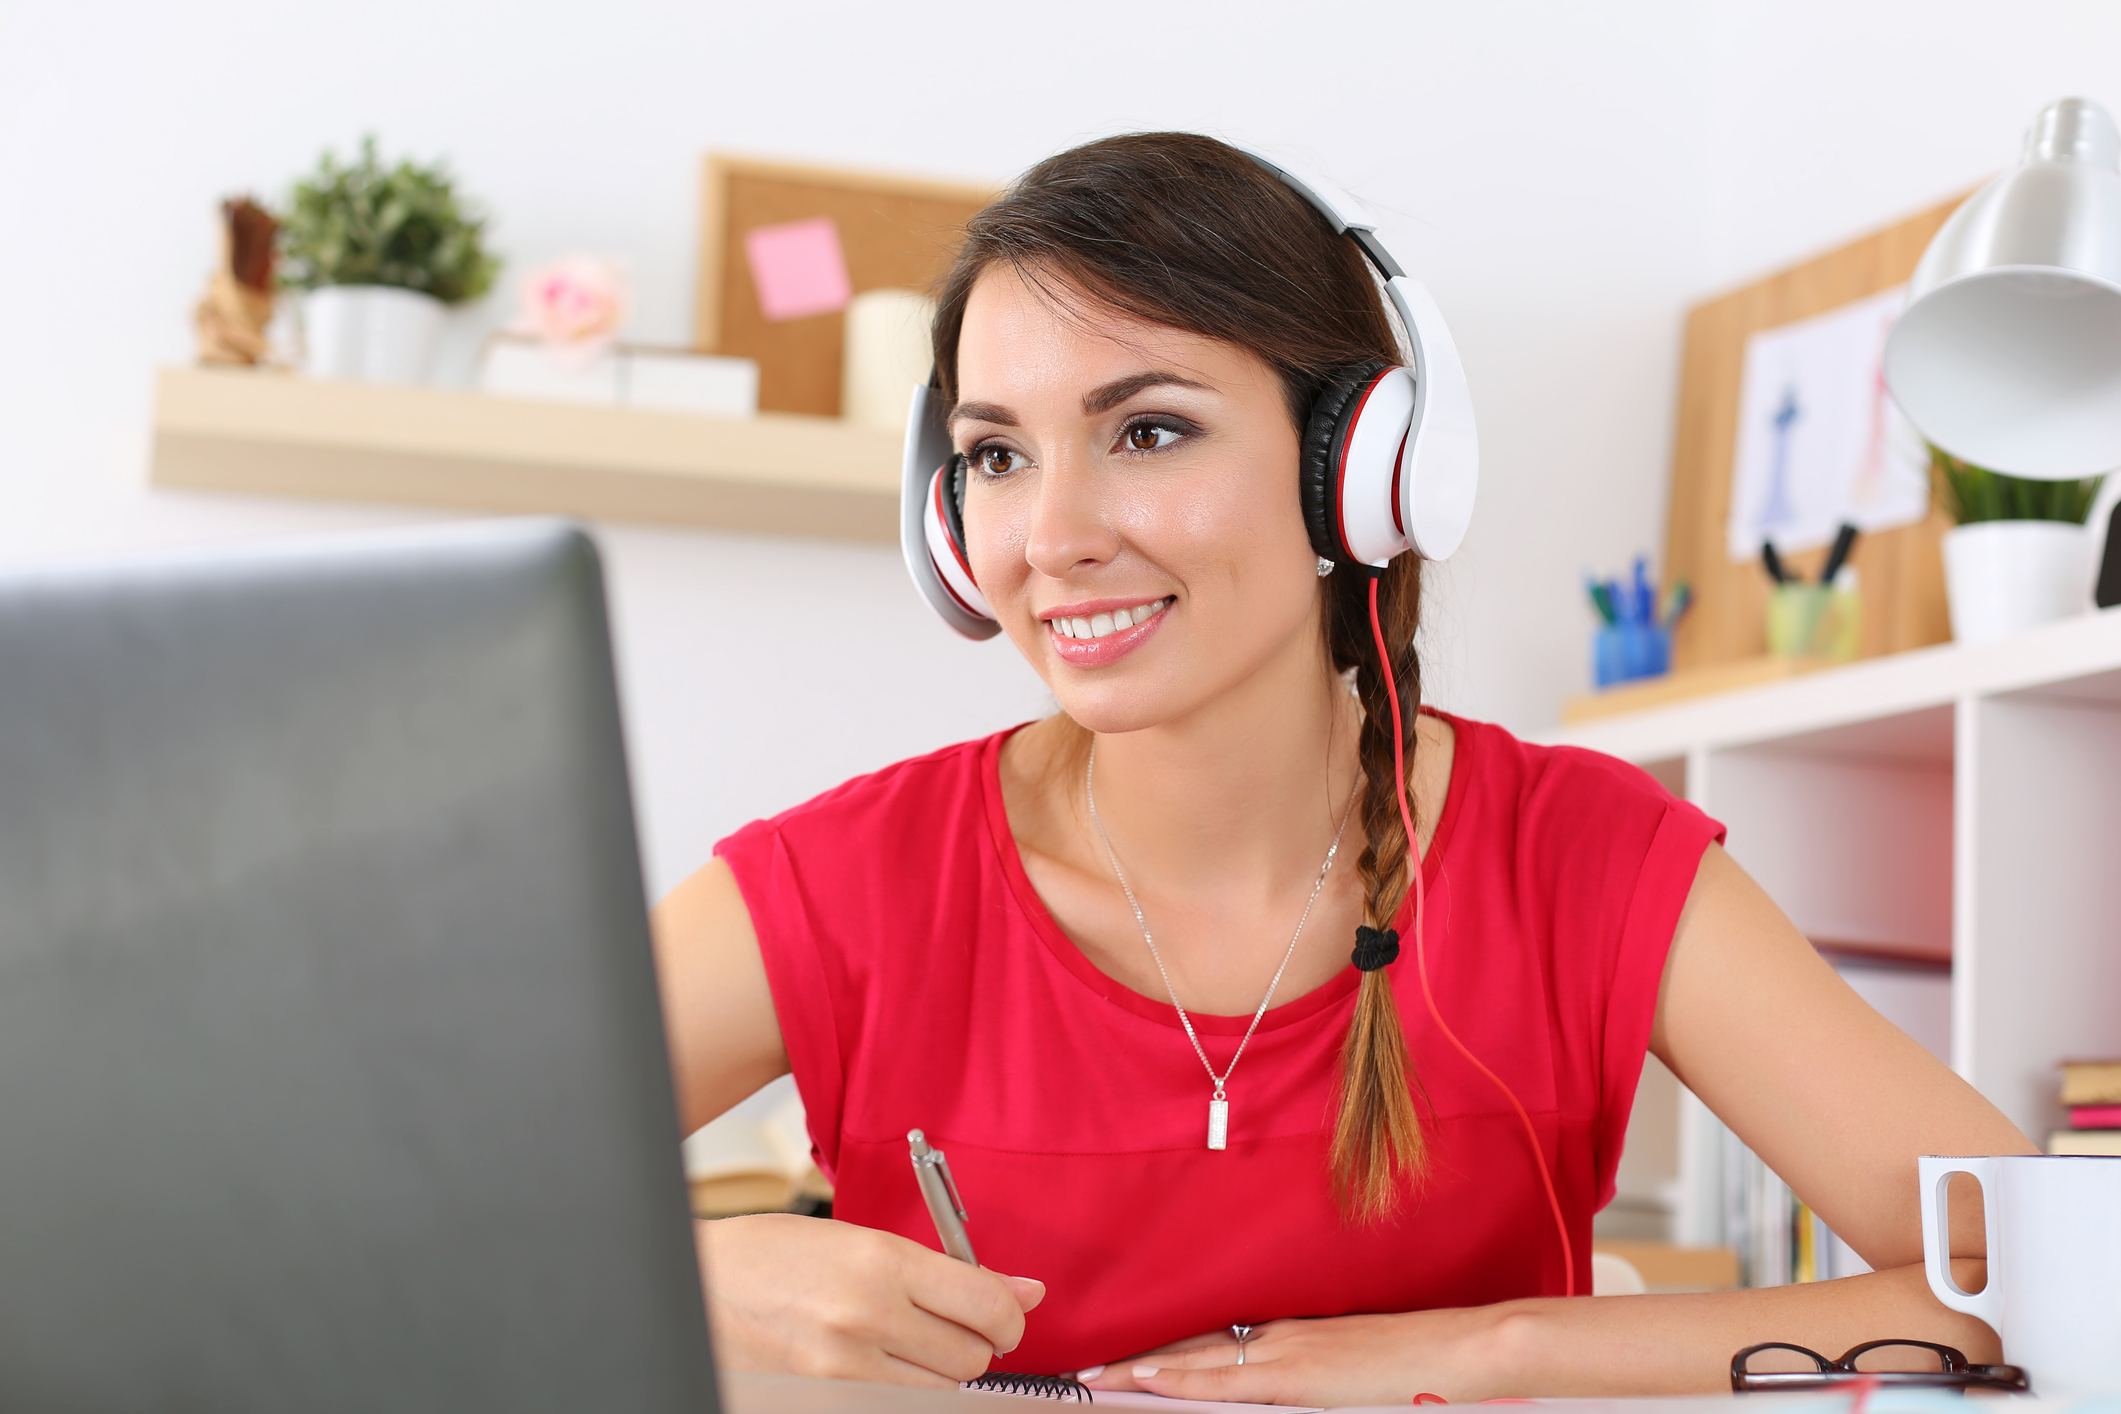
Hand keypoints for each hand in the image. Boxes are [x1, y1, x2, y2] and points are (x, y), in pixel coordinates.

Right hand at [697, 1214, 1045, 1386]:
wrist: (700, 1287)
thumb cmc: (776, 1255)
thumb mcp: (863, 1240)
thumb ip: (949, 1270)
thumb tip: (1026, 1293)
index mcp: (881, 1261)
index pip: (987, 1305)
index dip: (1007, 1317)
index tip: (1002, 1316)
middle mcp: (866, 1317)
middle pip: (972, 1358)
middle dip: (970, 1344)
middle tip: (939, 1325)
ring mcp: (843, 1369)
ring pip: (942, 1391)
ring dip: (936, 1372)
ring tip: (897, 1343)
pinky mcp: (826, 1400)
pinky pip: (902, 1406)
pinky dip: (904, 1392)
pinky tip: (878, 1366)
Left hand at [1077, 1307, 1510, 1406]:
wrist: (1461, 1348)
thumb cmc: (1417, 1363)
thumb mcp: (1350, 1366)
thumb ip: (1309, 1373)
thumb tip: (1276, 1390)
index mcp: (1291, 1331)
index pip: (1210, 1342)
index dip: (1163, 1353)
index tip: (1123, 1362)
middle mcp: (1280, 1335)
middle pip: (1192, 1348)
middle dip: (1138, 1363)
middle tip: (1086, 1372)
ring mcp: (1286, 1354)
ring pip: (1196, 1360)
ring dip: (1143, 1371)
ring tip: (1096, 1379)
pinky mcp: (1298, 1376)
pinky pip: (1225, 1380)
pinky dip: (1181, 1380)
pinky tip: (1147, 1381)